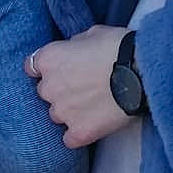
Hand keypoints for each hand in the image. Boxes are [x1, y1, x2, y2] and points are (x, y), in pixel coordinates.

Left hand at [26, 25, 133, 147]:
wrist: (140, 73)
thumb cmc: (118, 47)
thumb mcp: (92, 33)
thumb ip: (74, 45)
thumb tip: (73, 52)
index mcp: (49, 59)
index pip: (31, 67)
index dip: (46, 69)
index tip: (58, 70)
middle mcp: (49, 87)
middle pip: (45, 92)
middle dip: (59, 90)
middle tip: (82, 86)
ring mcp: (63, 112)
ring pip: (56, 115)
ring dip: (69, 111)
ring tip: (91, 106)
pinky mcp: (78, 132)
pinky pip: (69, 138)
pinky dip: (78, 133)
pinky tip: (91, 125)